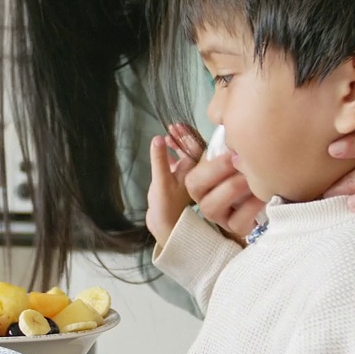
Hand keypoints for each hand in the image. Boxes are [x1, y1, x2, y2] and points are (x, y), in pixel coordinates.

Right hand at [146, 124, 200, 243]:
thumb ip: (160, 160)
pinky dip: (172, 153)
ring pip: (185, 154)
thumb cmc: (167, 208)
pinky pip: (178, 161)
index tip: (178, 125)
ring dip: (178, 143)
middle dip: (183, 136)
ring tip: (168, 133)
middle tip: (173, 126)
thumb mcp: (161, 182)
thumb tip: (158, 138)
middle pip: (192, 148)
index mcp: (196, 171)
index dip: (188, 134)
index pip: (197, 146)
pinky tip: (165, 146)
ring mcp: (186, 176)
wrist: (164, 227)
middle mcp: (194, 172)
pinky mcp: (177, 181)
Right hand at [165, 121, 261, 240]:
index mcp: (203, 177)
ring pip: (210, 206)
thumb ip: (229, 139)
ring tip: (253, 178)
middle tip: (240, 160)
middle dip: (217, 171)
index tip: (233, 151)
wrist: (274, 197)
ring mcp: (219, 215)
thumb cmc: (254, 170)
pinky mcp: (236, 228)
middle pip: (194, 186)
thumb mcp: (240, 153)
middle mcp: (205, 196)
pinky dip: (251, 208)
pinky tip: (265, 197)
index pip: (193, 169)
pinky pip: (237, 222)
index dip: (210, 161)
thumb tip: (223, 115)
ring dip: (232, 188)